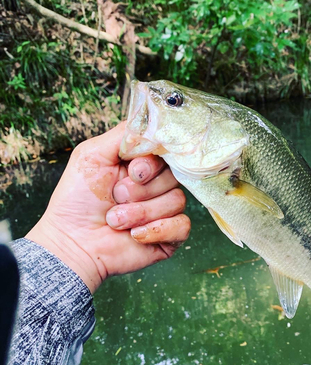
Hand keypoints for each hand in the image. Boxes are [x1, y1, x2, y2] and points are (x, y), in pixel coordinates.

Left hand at [26, 122, 189, 293]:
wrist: (74, 243)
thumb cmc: (78, 200)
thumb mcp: (93, 154)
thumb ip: (124, 134)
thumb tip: (154, 122)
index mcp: (142, 164)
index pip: (166, 152)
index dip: (151, 163)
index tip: (131, 171)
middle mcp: (157, 185)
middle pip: (174, 176)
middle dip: (141, 190)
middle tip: (116, 198)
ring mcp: (166, 211)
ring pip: (177, 201)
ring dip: (141, 212)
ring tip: (117, 220)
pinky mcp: (171, 235)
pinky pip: (182, 225)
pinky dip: (156, 230)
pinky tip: (135, 234)